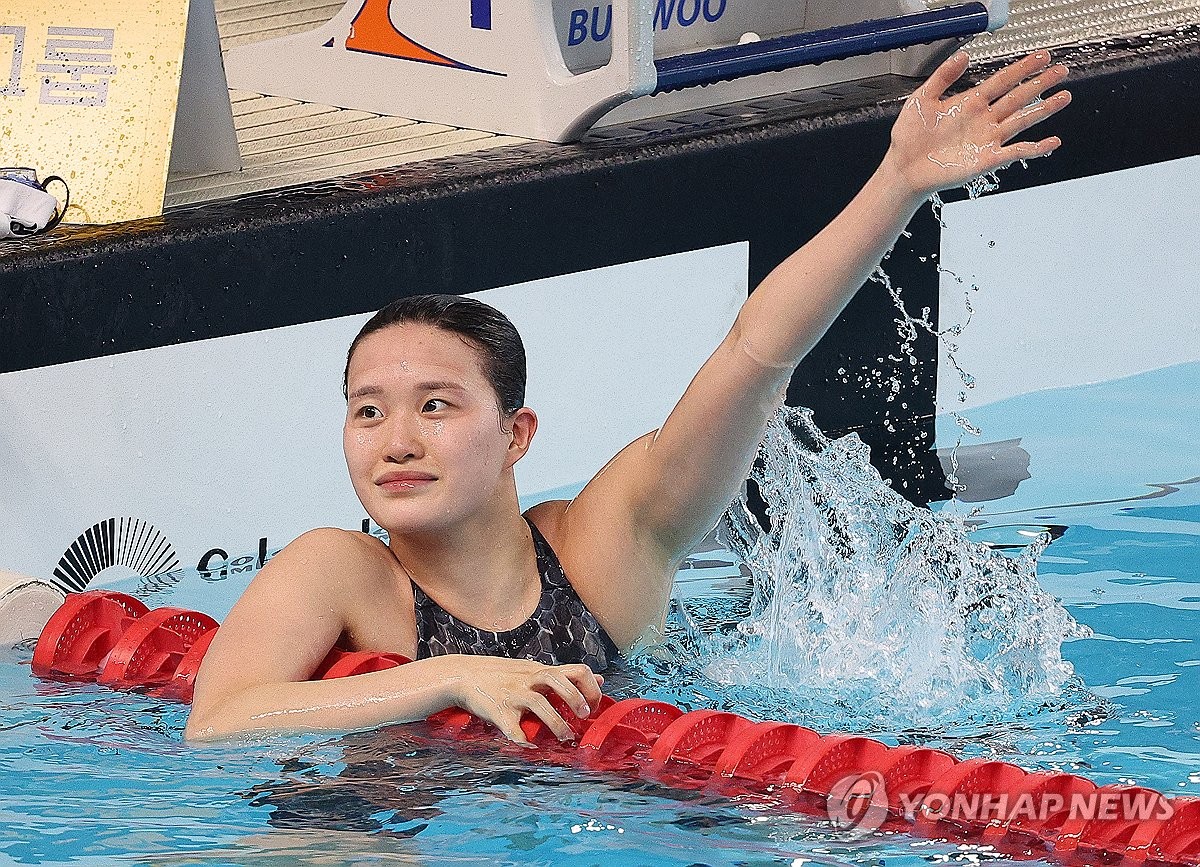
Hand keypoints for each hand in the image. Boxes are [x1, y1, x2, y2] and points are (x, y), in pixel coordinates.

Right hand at [450, 656, 604, 745]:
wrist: (464, 675)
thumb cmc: (505, 675)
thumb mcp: (536, 669)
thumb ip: (566, 675)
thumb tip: (600, 678)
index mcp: (541, 672)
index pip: (575, 670)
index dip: (590, 687)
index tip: (592, 707)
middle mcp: (529, 680)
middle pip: (556, 680)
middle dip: (574, 697)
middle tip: (583, 715)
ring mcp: (513, 695)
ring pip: (538, 703)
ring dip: (555, 722)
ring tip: (565, 737)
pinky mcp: (498, 711)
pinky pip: (512, 727)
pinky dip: (523, 739)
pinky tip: (531, 747)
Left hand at [884, 50, 1071, 197]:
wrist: (903, 168)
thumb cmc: (909, 138)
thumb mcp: (922, 99)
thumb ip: (943, 77)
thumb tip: (963, 55)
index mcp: (970, 103)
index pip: (1003, 80)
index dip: (1022, 68)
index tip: (1041, 56)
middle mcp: (983, 119)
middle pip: (1018, 97)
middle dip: (1040, 83)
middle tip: (1060, 70)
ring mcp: (987, 139)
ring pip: (1022, 121)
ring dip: (1044, 110)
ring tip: (1064, 97)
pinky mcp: (986, 159)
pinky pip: (1016, 152)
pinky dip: (1035, 148)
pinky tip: (1052, 142)